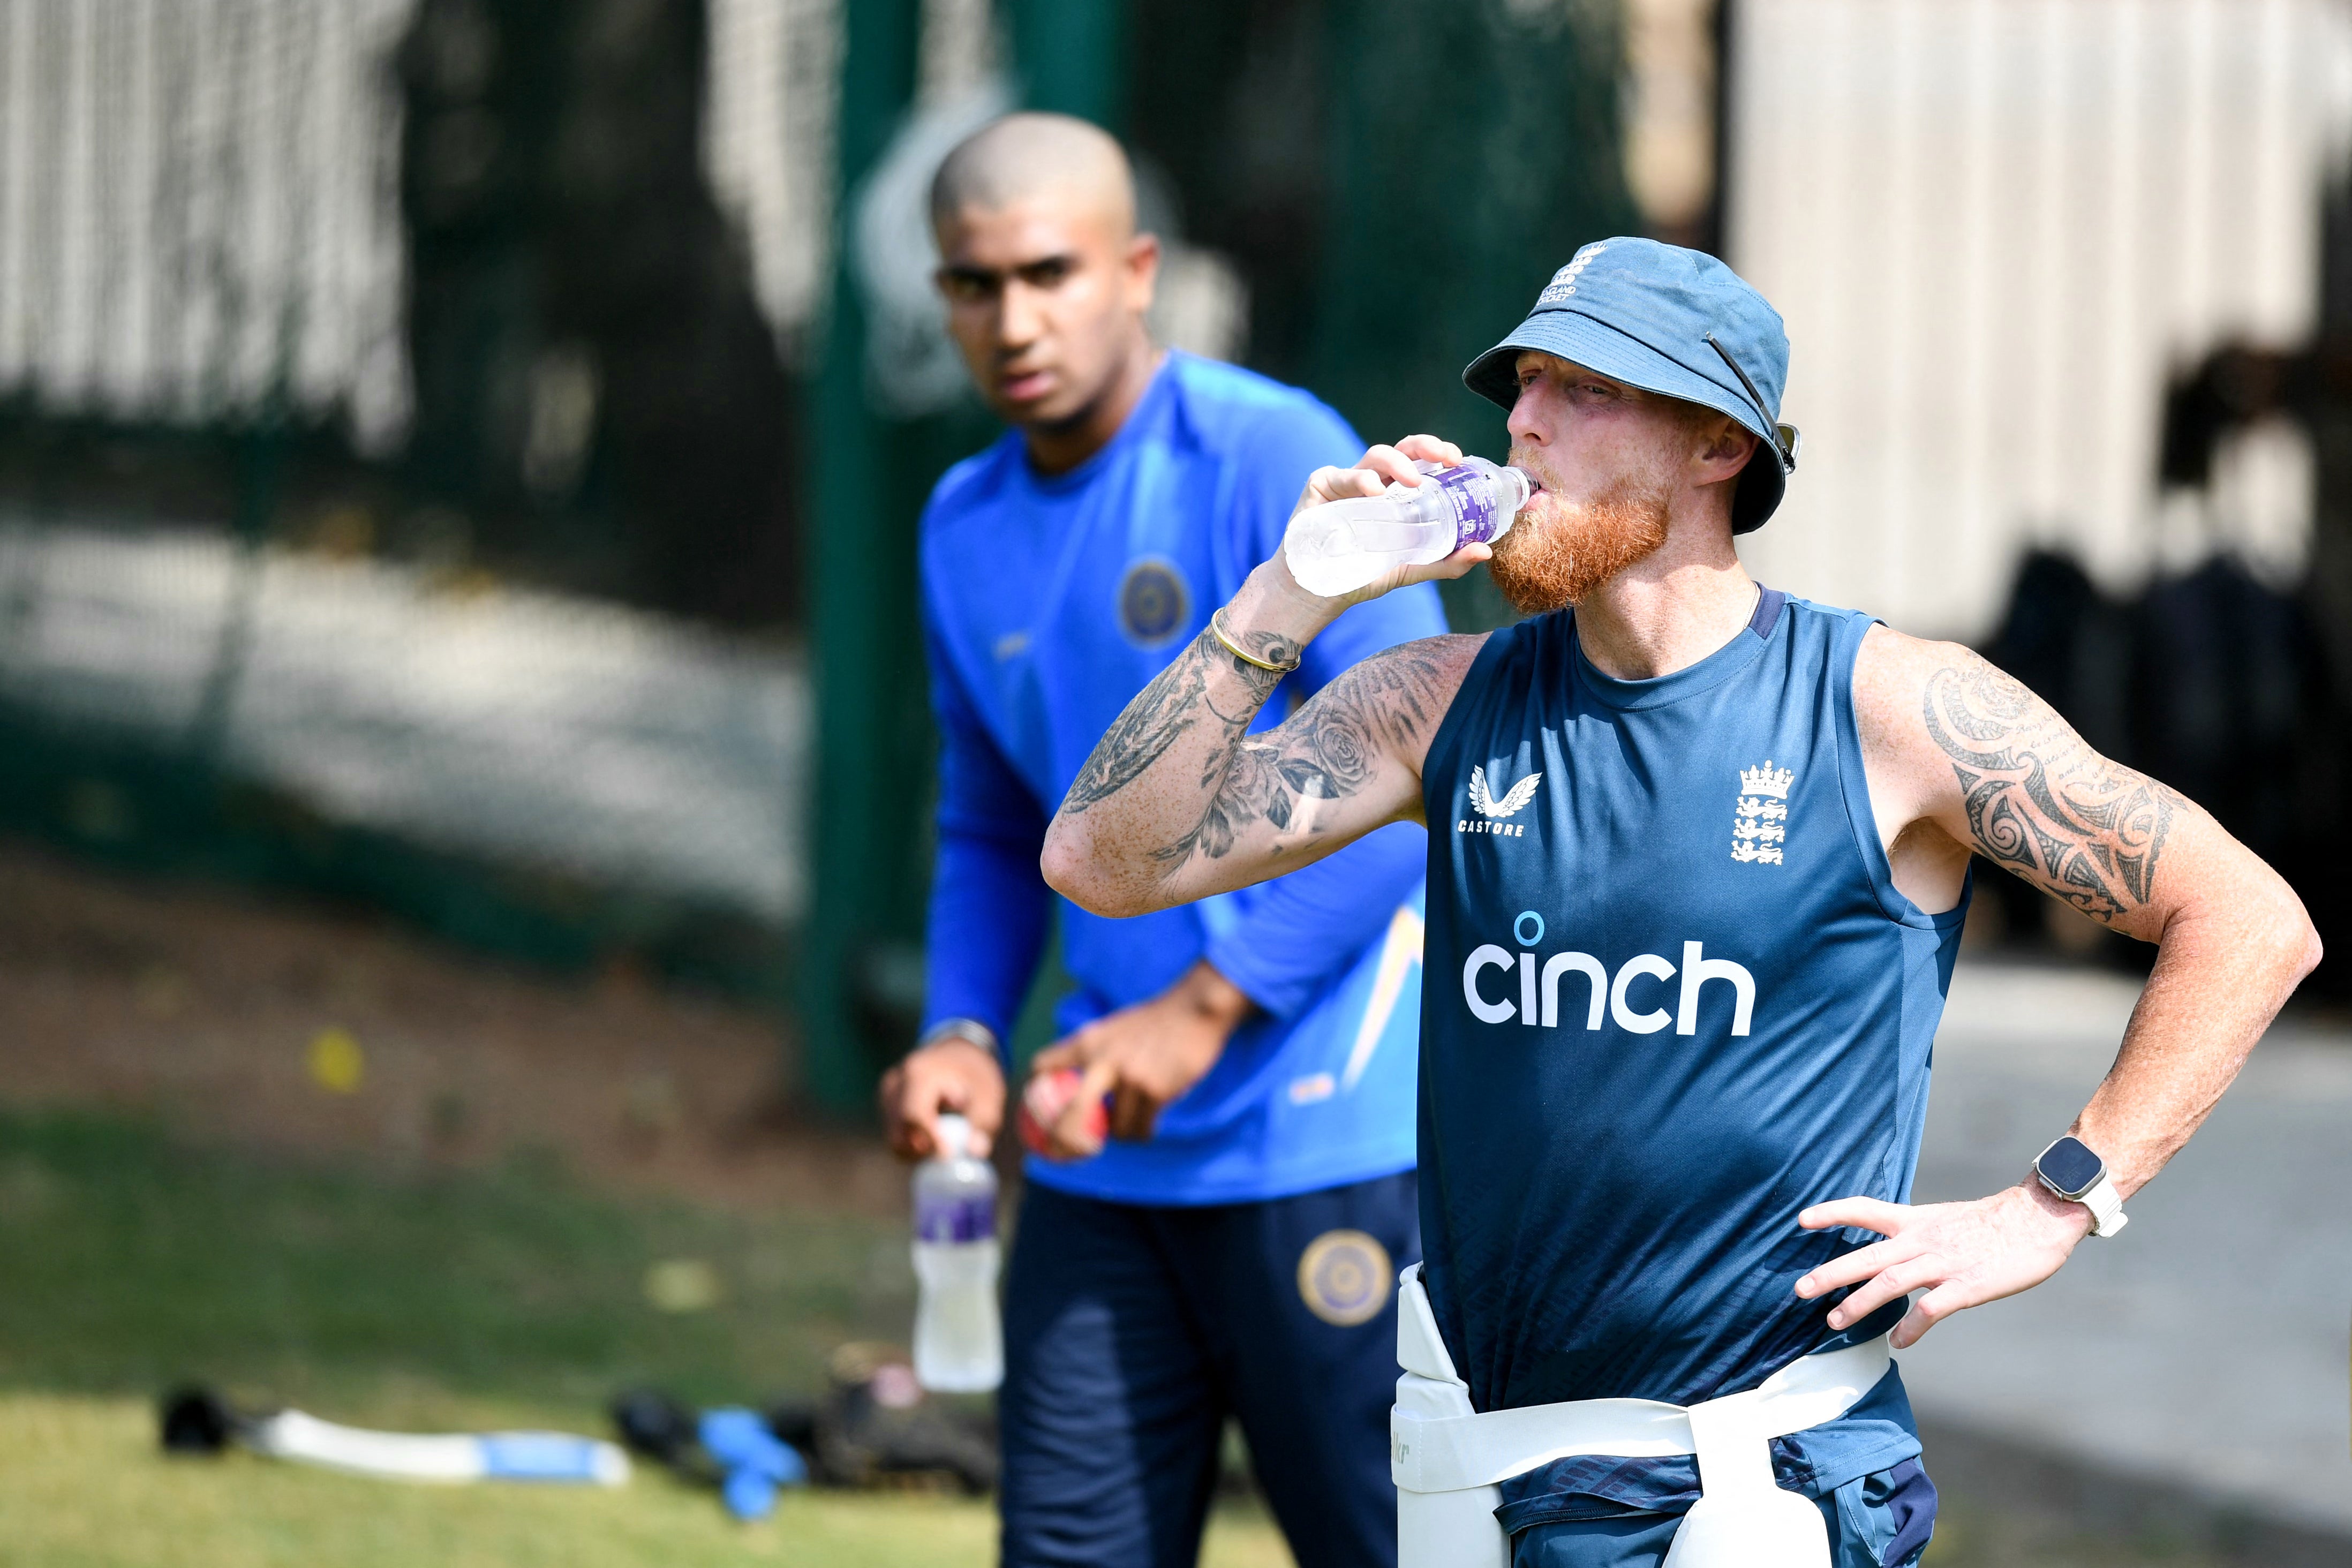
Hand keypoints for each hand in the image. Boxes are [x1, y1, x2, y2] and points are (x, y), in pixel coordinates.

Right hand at [878, 1035, 1002, 1161]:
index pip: (914, 1114)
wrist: (959, 1052)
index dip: (929, 1140)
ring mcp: (888, 1093)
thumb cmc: (975, 1075)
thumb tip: (974, 1151)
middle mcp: (897, 1082)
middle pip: (899, 1132)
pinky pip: (895, 1135)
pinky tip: (935, 1131)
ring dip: (919, 1148)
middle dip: (924, 1151)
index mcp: (920, 1074)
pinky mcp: (888, 1104)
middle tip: (950, 1152)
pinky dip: (914, 1143)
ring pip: (895, 1137)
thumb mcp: (989, 1094)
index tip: (949, 1154)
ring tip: (946, 1133)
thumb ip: (983, 1122)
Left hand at [1026, 960, 1253, 1156]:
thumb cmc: (1155, 1021)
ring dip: (1121, 1135)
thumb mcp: (1114, 1027)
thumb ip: (1094, 1052)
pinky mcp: (1156, 1091)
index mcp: (1088, 1042)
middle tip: (1067, 1153)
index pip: (1044, 1065)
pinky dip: (1143, 1133)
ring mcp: (1130, 1077)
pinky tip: (1147, 1128)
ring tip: (1128, 1129)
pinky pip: (1141, 1128)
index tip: (1034, 1112)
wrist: (1195, 1009)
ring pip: (1116, 1129)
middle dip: (1065, 1141)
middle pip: (1070, 1115)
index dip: (1032, 1092)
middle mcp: (1103, 1060)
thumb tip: (1079, 1087)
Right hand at [1274, 435, 1493, 611]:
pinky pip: (1342, 475)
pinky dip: (1360, 479)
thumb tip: (1485, 551)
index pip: (1421, 462)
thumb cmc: (1362, 574)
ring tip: (1414, 481)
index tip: (1459, 461)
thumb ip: (1446, 561)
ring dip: (1398, 464)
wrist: (1317, 592)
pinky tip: (1374, 491)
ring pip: (1375, 456)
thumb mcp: (1411, 568)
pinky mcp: (1321, 485)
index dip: (1440, 454)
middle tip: (1446, 458)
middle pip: (1402, 450)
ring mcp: (1347, 481)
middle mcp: (1374, 481)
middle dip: (1426, 446)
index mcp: (1395, 493)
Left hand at [1794, 1184, 2093, 1348]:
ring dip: (1860, 1303)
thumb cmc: (1993, 1223)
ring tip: (1834, 1321)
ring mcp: (1944, 1263)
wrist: (2039, 1216)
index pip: (1865, 1209)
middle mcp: (1922, 1240)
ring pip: (1891, 1283)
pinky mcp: (1968, 1285)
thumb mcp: (1943, 1219)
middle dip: (1831, 1273)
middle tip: (1799, 1290)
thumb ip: (1915, 1234)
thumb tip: (1890, 1252)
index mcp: (1916, 1220)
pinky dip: (1912, 1326)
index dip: (1832, 1212)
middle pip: (1868, 1256)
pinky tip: (1899, 1341)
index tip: (1801, 1219)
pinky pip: (1932, 1308)